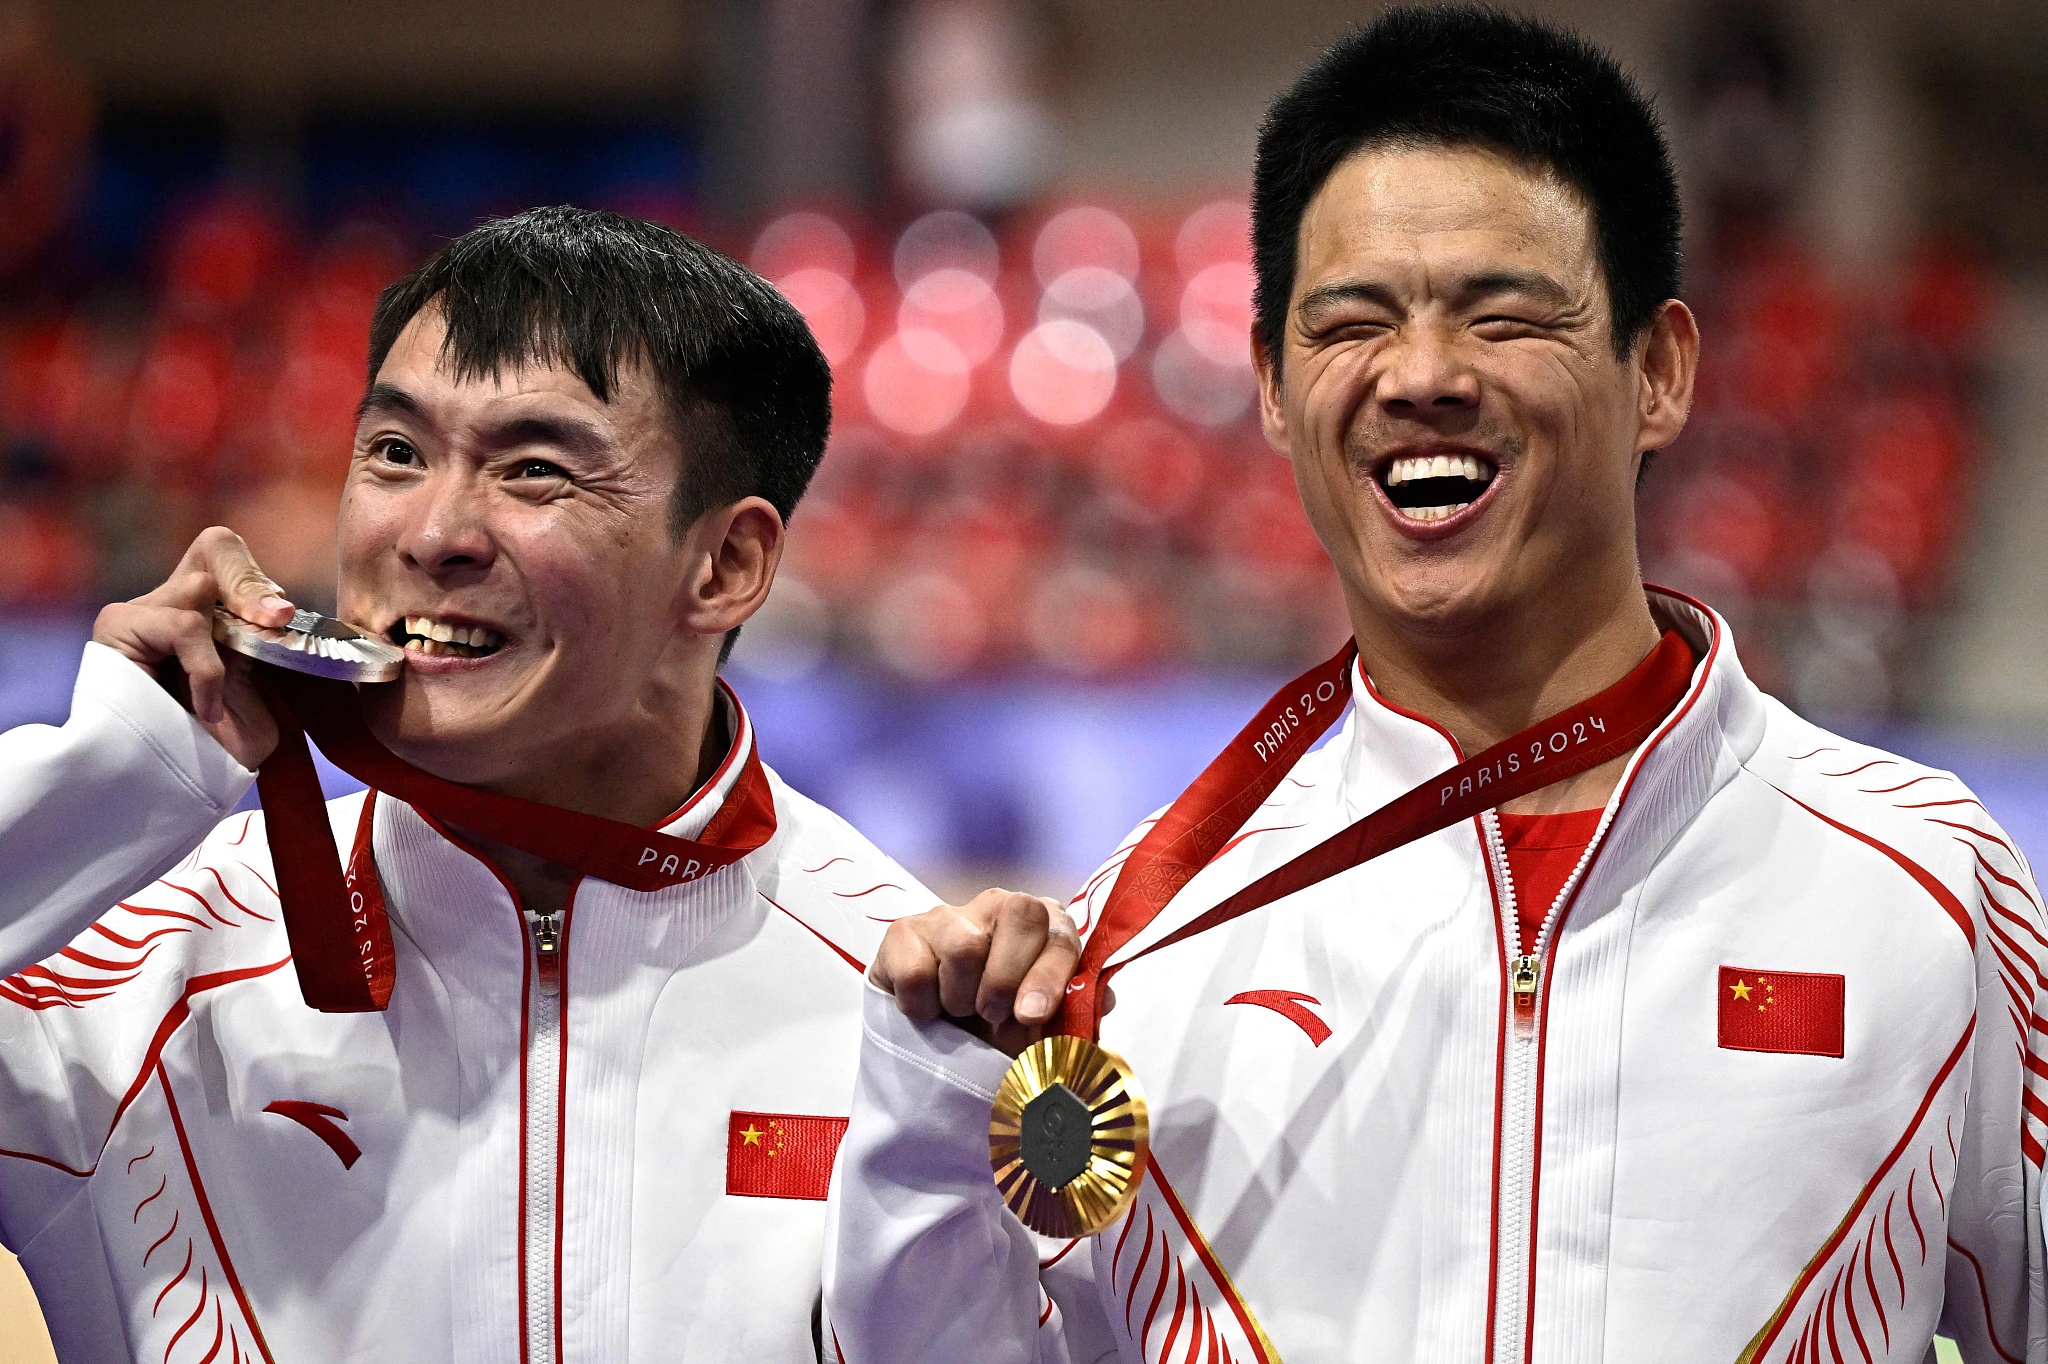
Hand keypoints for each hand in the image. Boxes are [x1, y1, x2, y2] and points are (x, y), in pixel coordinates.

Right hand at [92, 526, 294, 769]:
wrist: (180, 788)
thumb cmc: (223, 745)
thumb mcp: (259, 681)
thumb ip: (260, 634)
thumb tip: (276, 604)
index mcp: (207, 611)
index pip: (225, 552)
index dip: (254, 575)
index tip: (282, 618)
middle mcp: (170, 602)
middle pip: (215, 547)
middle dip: (251, 587)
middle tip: (276, 623)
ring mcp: (141, 613)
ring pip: (201, 588)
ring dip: (227, 642)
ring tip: (221, 692)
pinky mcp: (117, 627)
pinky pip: (184, 625)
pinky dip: (205, 666)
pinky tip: (206, 704)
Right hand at [871, 889, 1082, 1055]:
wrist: (939, 1044)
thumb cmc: (1001, 1031)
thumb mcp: (1044, 1030)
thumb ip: (1074, 1013)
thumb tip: (1100, 1000)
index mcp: (1044, 926)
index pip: (1059, 933)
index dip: (1049, 976)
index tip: (1032, 1016)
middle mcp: (998, 907)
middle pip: (1018, 913)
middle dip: (1007, 979)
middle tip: (994, 1016)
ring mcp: (948, 916)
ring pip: (964, 945)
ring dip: (962, 999)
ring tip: (960, 1014)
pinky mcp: (903, 933)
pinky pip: (916, 969)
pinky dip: (922, 1007)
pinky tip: (928, 1012)